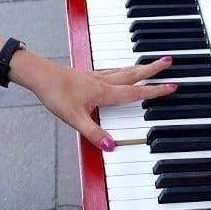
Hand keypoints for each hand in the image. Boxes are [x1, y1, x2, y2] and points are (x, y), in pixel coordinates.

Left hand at [21, 53, 179, 151]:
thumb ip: (94, 133)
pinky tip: (119, 71)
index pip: (135, 93)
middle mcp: (103, 82)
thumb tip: (112, 146)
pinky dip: (122, 69)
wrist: (38, 75)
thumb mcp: (74, 118)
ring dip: (139, 68)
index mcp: (104, 92)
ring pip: (123, 71)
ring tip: (151, 64)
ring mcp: (95, 77)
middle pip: (134, 75)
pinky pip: (111, 71)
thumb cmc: (55, 93)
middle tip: (169, 62)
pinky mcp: (86, 76)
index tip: (172, 86)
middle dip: (152, 70)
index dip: (154, 91)